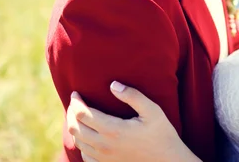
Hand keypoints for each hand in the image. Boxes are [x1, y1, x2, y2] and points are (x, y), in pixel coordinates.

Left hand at [67, 82, 199, 161]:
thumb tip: (113, 84)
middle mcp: (104, 146)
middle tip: (75, 102)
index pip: (83, 114)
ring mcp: (104, 158)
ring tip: (78, 115)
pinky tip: (87, 135)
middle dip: (71, 113)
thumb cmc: (161, 134)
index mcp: (113, 130)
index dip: (76, 102)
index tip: (76, 93)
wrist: (167, 161)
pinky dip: (81, 142)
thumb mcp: (152, 110)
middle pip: (75, 128)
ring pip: (77, 142)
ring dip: (74, 127)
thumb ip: (133, 96)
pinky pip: (84, 155)